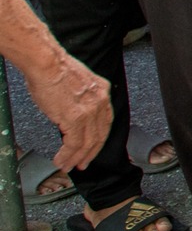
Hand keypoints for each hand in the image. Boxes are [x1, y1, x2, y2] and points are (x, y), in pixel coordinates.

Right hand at [28, 52, 111, 173]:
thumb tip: (72, 113)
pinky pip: (73, 143)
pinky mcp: (75, 118)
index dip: (99, 138)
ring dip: (76, 158)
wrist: (46, 64)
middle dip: (90, 153)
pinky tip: (60, 160)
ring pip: (87, 143)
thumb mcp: (78, 83)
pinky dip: (67, 155)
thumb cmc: (54, 69)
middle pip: (99, 135)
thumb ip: (81, 99)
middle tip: (82, 164)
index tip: (92, 149)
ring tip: (67, 166)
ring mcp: (89, 111)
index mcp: (102, 91)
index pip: (105, 121)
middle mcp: (101, 101)